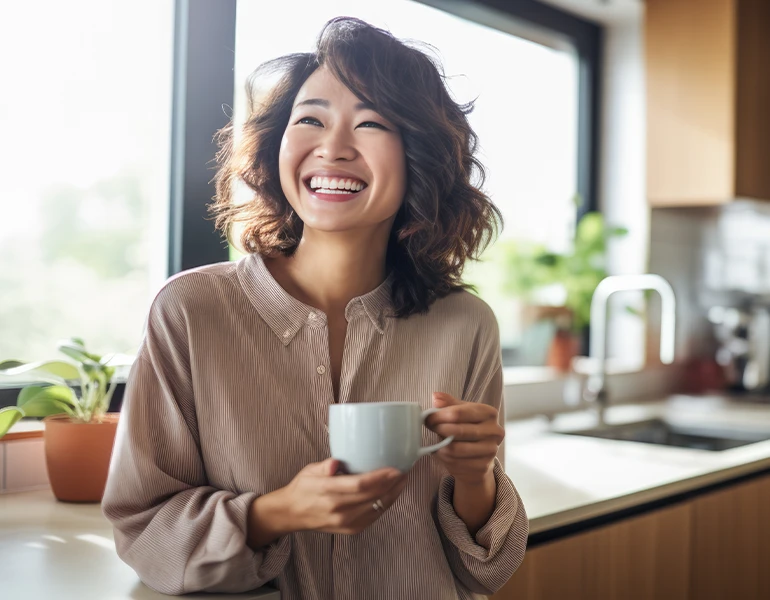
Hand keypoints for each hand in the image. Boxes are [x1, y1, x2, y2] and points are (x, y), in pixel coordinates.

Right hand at [278, 458, 408, 534]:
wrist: (292, 514)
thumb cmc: (303, 488)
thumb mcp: (309, 471)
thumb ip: (324, 466)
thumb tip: (336, 462)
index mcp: (326, 491)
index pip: (359, 485)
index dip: (381, 477)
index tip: (395, 468)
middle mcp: (337, 509)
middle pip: (372, 496)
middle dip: (393, 484)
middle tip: (405, 470)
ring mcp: (345, 522)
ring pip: (376, 508)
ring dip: (393, 494)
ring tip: (403, 481)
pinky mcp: (351, 529)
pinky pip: (374, 517)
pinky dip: (385, 505)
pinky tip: (392, 494)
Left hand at [425, 392, 503, 485]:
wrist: (480, 457)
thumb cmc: (468, 429)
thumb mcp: (462, 412)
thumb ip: (449, 403)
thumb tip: (436, 397)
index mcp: (489, 413)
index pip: (458, 412)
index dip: (439, 415)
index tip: (428, 417)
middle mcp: (494, 431)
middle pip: (457, 430)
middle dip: (438, 429)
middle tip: (430, 428)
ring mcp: (490, 450)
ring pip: (455, 448)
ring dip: (440, 445)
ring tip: (437, 441)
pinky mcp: (483, 466)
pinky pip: (456, 462)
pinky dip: (445, 458)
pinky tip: (443, 453)